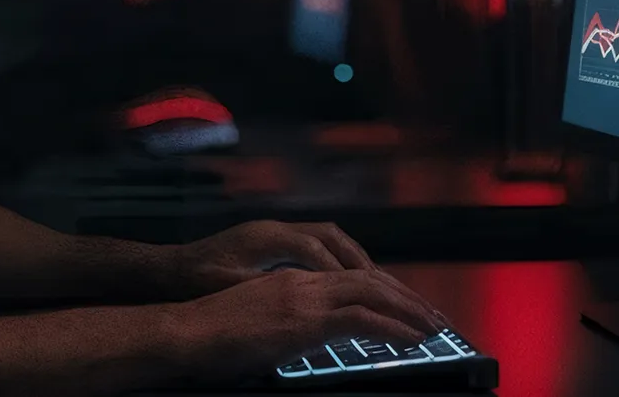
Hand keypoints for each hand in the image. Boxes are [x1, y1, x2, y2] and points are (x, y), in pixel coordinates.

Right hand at [167, 267, 448, 385]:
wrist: (185, 332)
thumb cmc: (209, 335)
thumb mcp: (256, 323)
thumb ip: (285, 326)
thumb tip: (303, 341)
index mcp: (293, 281)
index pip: (350, 278)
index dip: (383, 290)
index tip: (405, 306)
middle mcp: (304, 281)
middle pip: (369, 279)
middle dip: (406, 296)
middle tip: (433, 315)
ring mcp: (305, 298)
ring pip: (373, 293)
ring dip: (408, 309)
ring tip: (433, 326)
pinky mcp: (304, 320)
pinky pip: (362, 319)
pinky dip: (393, 328)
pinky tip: (412, 340)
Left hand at [171, 219, 381, 297]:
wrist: (173, 266)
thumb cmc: (197, 279)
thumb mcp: (229, 289)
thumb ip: (266, 293)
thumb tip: (303, 307)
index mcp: (268, 238)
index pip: (317, 251)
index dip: (345, 273)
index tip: (372, 298)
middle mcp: (279, 228)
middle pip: (335, 239)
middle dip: (367, 267)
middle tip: (396, 293)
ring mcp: (280, 231)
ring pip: (332, 238)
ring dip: (359, 261)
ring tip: (387, 288)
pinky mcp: (278, 240)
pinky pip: (321, 244)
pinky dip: (343, 261)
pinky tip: (356, 281)